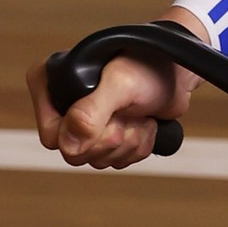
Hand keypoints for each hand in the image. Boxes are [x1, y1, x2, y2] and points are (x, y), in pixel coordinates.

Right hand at [27, 10, 205, 166]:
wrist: (176, 71)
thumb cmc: (148, 65)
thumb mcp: (118, 85)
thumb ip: (90, 113)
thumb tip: (68, 146)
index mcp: (51, 85)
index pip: (51, 137)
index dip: (82, 134)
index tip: (107, 114)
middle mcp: (63, 106)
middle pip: (76, 154)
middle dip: (112, 137)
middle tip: (127, 111)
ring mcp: (85, 123)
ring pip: (99, 159)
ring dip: (129, 140)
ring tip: (136, 112)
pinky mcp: (107, 136)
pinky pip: (118, 161)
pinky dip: (138, 145)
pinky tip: (144, 123)